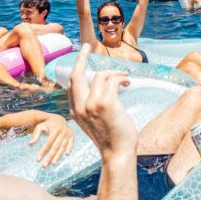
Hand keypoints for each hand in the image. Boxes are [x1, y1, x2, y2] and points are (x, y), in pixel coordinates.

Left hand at [28, 114, 74, 166]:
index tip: (38, 160)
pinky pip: (71, 143)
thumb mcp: (40, 127)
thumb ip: (35, 135)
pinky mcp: (71, 136)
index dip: (43, 151)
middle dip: (50, 157)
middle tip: (44, 166)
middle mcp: (62, 132)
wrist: (58, 119)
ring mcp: (67, 134)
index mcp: (54, 129)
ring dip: (58, 156)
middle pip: (56, 146)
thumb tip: (29, 144)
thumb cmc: (47, 125)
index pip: (48, 143)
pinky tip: (67, 155)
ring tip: (53, 164)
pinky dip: (70, 148)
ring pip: (63, 147)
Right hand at [67, 44, 135, 158]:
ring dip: (115, 73)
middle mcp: (80, 106)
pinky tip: (128, 83)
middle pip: (76, 74)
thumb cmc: (111, 138)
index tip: (81, 59)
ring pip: (100, 75)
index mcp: (75, 111)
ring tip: (125, 79)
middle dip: (82, 57)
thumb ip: (91, 107)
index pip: (72, 84)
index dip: (77, 69)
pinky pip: (113, 80)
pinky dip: (122, 78)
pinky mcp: (105, 103)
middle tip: (87, 46)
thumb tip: (99, 87)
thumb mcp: (94, 122)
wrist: (118, 153)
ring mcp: (91, 104)